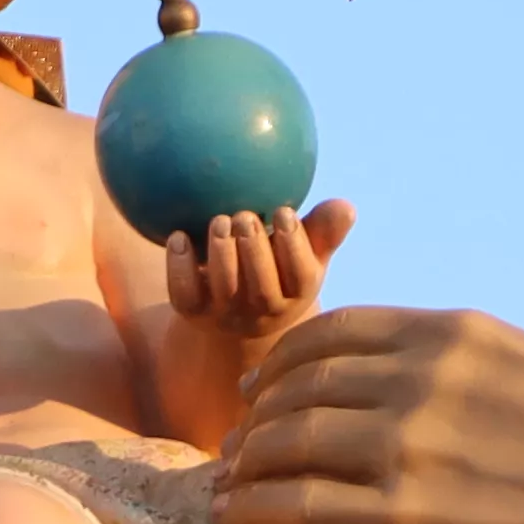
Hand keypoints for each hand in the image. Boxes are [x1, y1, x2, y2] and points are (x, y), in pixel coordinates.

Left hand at [161, 198, 352, 347]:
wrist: (239, 309)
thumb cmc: (281, 267)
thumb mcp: (309, 251)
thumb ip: (325, 230)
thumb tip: (346, 207)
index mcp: (296, 295)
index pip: (299, 278)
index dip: (292, 246)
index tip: (284, 212)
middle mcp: (263, 313)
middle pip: (262, 291)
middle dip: (254, 251)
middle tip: (244, 215)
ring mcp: (226, 316)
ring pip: (224, 290)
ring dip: (221, 254)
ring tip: (219, 221)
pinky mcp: (193, 313)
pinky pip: (184, 294)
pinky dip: (179, 267)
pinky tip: (178, 237)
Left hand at [210, 307, 523, 523]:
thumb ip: (487, 382)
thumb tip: (464, 399)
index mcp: (460, 338)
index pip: (337, 330)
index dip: (288, 360)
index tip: (267, 386)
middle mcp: (421, 380)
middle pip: (296, 385)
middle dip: (257, 414)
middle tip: (237, 445)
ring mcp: (404, 448)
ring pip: (280, 442)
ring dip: (243, 464)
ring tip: (227, 487)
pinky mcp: (396, 523)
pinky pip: (289, 506)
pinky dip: (250, 509)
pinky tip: (236, 522)